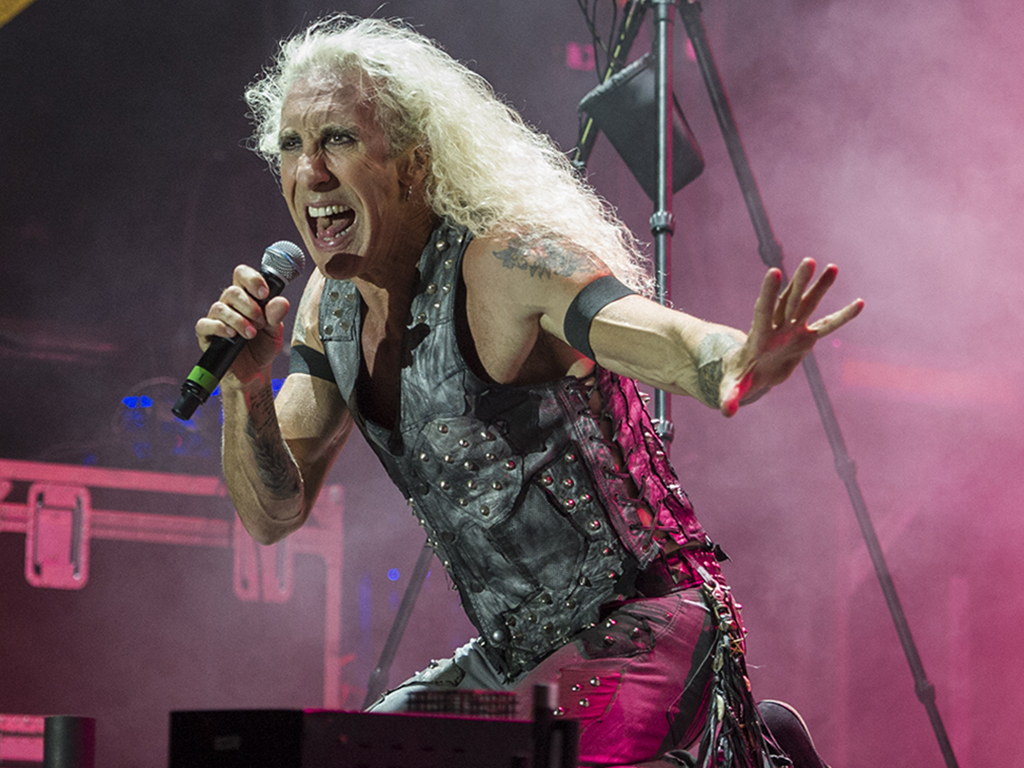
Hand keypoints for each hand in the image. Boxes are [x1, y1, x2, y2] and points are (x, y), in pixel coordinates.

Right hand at [194, 264, 291, 384]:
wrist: (255, 373)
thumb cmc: (263, 347)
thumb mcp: (275, 332)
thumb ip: (276, 316)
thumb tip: (281, 301)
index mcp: (246, 298)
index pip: (242, 275)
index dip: (252, 280)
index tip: (264, 294)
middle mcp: (229, 305)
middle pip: (231, 291)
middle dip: (249, 306)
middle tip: (260, 322)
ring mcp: (217, 319)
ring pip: (219, 307)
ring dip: (238, 320)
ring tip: (251, 334)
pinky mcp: (207, 335)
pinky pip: (204, 324)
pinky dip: (219, 327)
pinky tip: (232, 335)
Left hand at [719, 258, 862, 416]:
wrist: (752, 372)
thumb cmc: (739, 377)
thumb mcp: (732, 387)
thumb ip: (730, 396)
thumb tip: (726, 412)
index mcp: (759, 335)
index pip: (763, 310)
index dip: (768, 292)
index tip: (774, 270)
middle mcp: (777, 327)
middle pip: (788, 301)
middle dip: (799, 282)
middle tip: (809, 261)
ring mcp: (792, 329)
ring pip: (807, 305)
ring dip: (820, 288)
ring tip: (832, 267)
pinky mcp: (806, 337)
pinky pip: (827, 326)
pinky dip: (842, 317)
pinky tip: (859, 304)